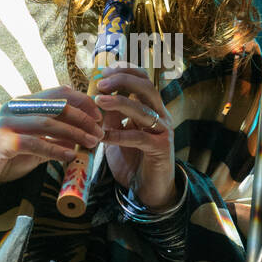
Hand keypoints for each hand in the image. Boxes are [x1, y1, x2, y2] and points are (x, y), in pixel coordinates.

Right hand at [0, 86, 104, 185]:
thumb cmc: (9, 156)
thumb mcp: (36, 142)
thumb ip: (55, 135)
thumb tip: (84, 135)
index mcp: (24, 103)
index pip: (58, 92)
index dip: (82, 102)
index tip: (98, 117)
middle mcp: (14, 108)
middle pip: (56, 106)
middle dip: (82, 119)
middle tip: (99, 133)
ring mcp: (6, 123)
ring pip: (47, 123)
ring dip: (73, 133)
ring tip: (91, 144)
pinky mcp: (2, 142)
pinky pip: (33, 143)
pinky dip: (54, 149)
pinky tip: (69, 156)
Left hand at [95, 62, 176, 208]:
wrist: (150, 189)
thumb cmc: (133, 160)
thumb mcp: (118, 133)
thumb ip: (111, 117)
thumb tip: (97, 97)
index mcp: (152, 108)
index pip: (143, 79)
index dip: (125, 71)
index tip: (103, 72)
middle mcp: (161, 115)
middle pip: (147, 87)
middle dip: (123, 80)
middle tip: (100, 83)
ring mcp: (163, 131)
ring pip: (143, 109)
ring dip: (120, 102)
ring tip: (99, 100)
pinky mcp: (161, 148)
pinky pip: (139, 137)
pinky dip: (119, 135)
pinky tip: (103, 137)